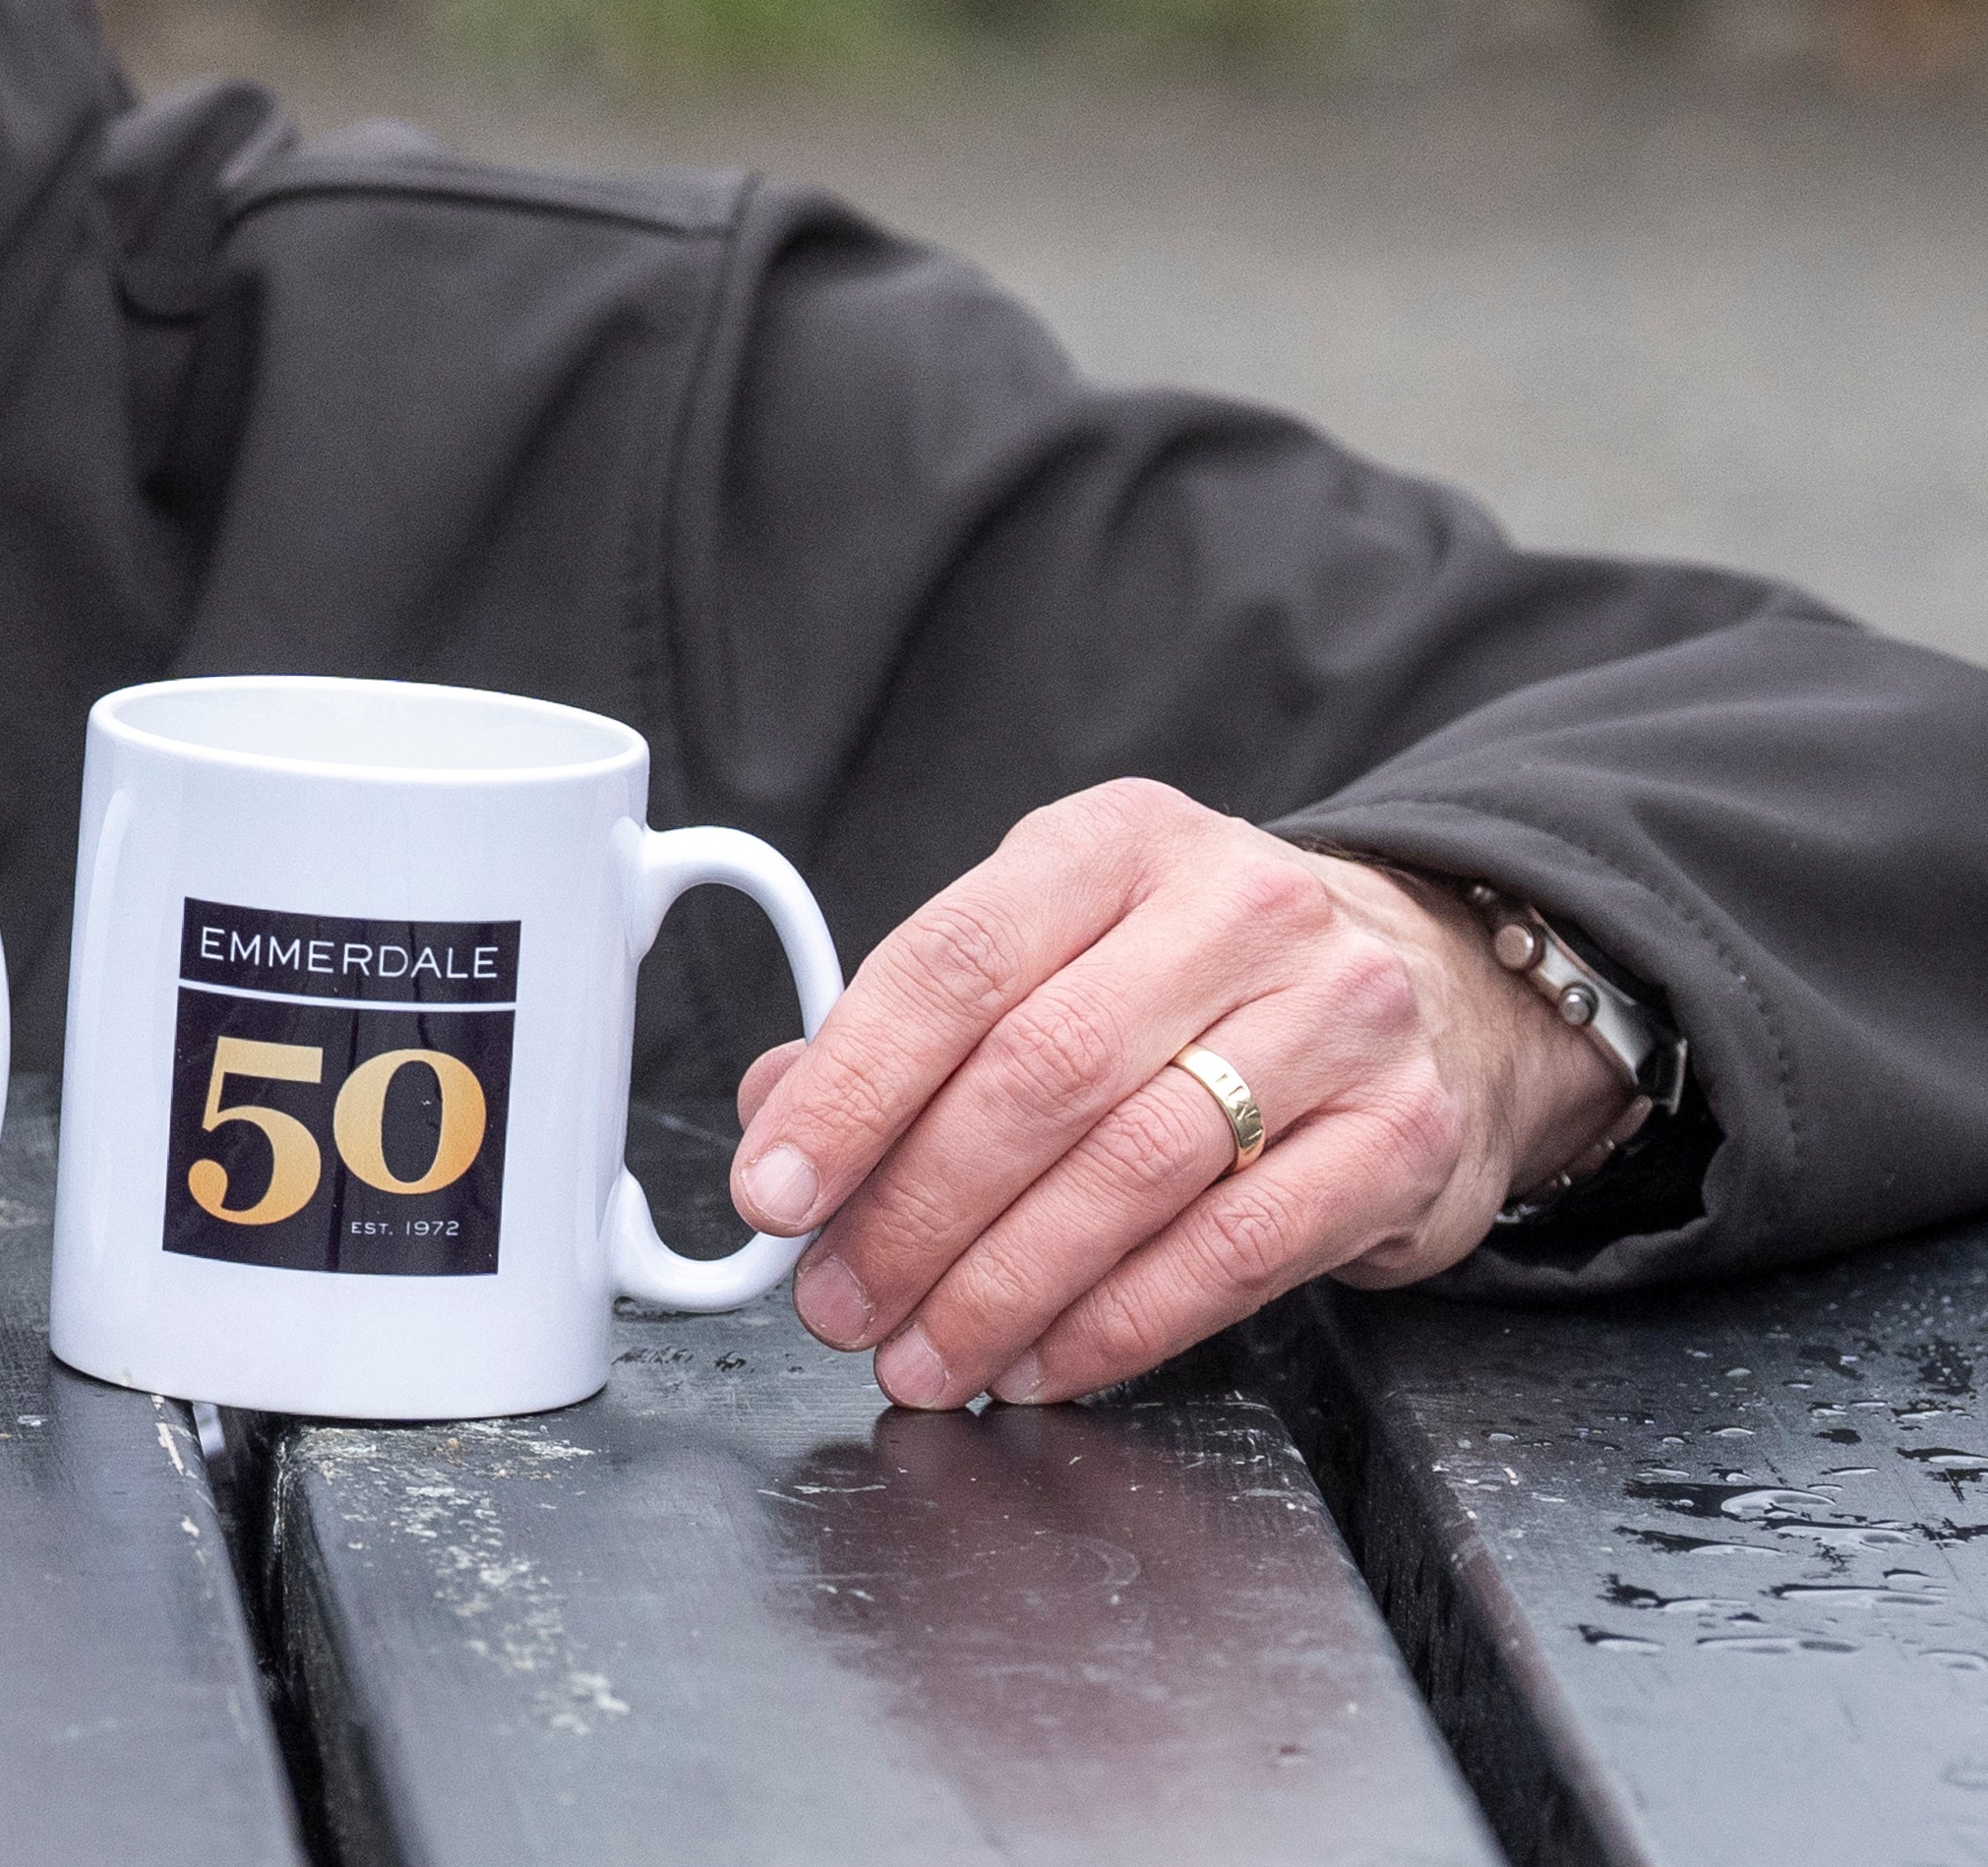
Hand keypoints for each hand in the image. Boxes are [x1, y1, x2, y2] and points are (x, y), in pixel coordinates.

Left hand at [723, 779, 1627, 1407]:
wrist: (1427, 983)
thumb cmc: (1193, 976)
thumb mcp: (1052, 951)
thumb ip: (910, 1031)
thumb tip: (781, 1124)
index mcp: (1114, 842)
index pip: (952, 964)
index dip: (848, 1090)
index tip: (774, 1190)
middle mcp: (1235, 909)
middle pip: (1038, 1077)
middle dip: (914, 1214)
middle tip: (839, 1303)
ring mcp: (1337, 1017)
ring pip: (1131, 1173)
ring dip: (1002, 1289)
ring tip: (925, 1353)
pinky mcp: (1402, 1133)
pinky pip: (1234, 1252)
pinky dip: (1117, 1324)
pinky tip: (1043, 1360)